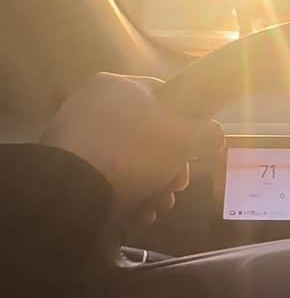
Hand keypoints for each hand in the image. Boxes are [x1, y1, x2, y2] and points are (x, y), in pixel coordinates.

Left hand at [41, 74, 223, 218]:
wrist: (73, 187)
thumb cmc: (133, 151)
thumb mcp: (183, 138)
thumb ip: (205, 133)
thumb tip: (216, 135)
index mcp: (118, 85)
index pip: (164, 97)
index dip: (187, 126)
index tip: (193, 155)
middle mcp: (93, 104)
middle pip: (146, 134)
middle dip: (168, 166)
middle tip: (176, 187)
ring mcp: (76, 135)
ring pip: (127, 159)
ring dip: (150, 185)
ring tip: (158, 206)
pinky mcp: (65, 165)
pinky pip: (105, 174)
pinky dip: (124, 192)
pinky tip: (137, 212)